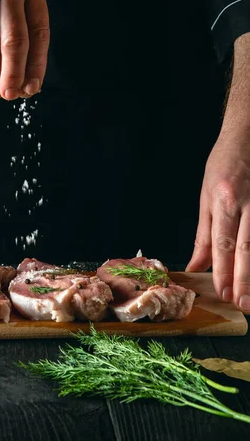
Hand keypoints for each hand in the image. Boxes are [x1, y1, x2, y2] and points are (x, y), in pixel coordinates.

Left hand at [187, 133, 249, 312]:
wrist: (248, 136)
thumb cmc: (224, 165)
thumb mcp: (206, 196)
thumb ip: (204, 235)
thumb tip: (195, 265)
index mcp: (224, 200)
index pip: (223, 242)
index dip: (223, 270)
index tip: (222, 293)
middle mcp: (247, 203)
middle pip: (247, 247)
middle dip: (244, 279)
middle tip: (243, 304)